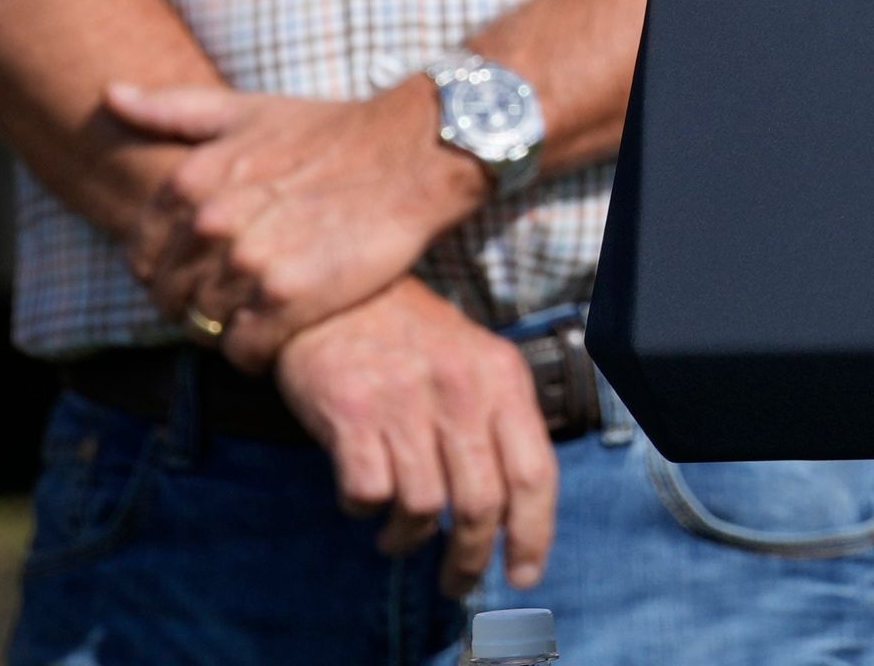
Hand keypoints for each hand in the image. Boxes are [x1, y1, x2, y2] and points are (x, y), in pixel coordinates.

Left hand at [104, 79, 486, 368]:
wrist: (413, 154)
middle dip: (194, 302)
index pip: (142, 256)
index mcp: (191, 181)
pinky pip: (242, 350)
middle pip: (170, 296)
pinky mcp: (289, 298)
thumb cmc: (329, 132)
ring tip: (261, 310)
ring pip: (205, 324)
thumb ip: (172, 110)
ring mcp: (249, 262)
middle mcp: (212, 222)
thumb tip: (109, 95)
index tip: (203, 268)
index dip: (167, 270)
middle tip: (235, 295)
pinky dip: (253, 352)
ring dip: (227, 327)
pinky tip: (279, 329)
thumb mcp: (247, 111)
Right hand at [272, 281, 555, 597]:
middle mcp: (460, 389)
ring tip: (398, 534)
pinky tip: (363, 498)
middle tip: (457, 581)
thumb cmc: (413, 339)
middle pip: (482, 503)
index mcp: (503, 378)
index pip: (535, 473)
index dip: (535, 534)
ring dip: (409, 537)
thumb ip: (499, 426)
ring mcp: (405, 400)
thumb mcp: (475, 364)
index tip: (526, 574)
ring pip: (424, 507)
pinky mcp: (351, 412)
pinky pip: (368, 494)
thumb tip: (516, 513)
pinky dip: (365, 510)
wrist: (338, 293)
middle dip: (471, 558)